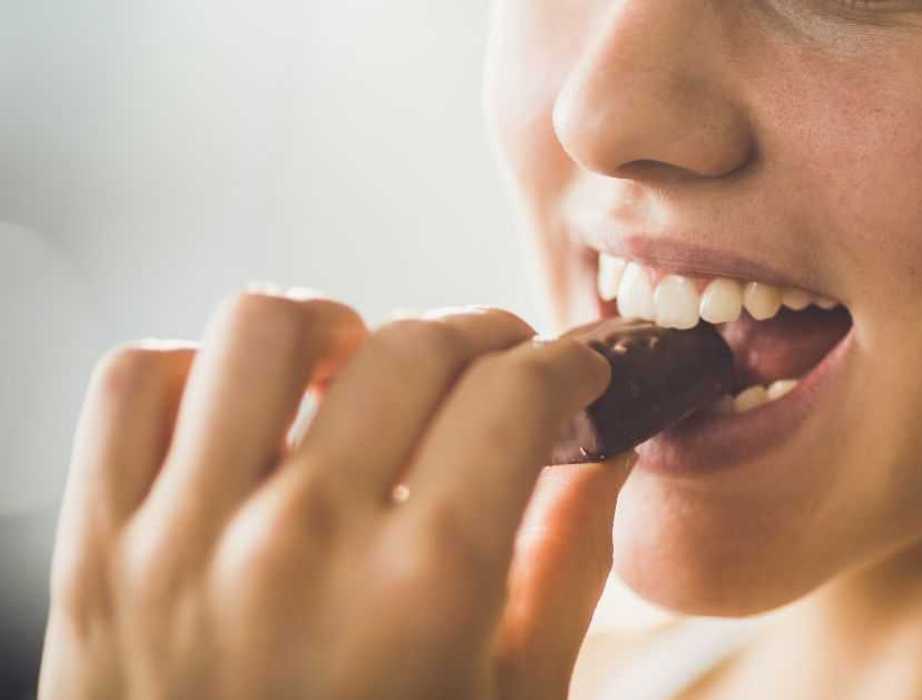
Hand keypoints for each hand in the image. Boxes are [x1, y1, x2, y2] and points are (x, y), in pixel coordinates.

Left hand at [38, 290, 632, 698]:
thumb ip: (566, 566)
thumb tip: (606, 452)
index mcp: (425, 588)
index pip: (517, 394)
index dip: (568, 362)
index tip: (573, 367)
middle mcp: (302, 543)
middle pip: (415, 345)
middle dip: (483, 336)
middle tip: (498, 366)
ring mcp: (184, 536)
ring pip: (265, 328)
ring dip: (337, 329)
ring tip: (363, 370)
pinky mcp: (98, 545)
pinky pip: (136, 381)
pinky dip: (198, 371)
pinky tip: (251, 414)